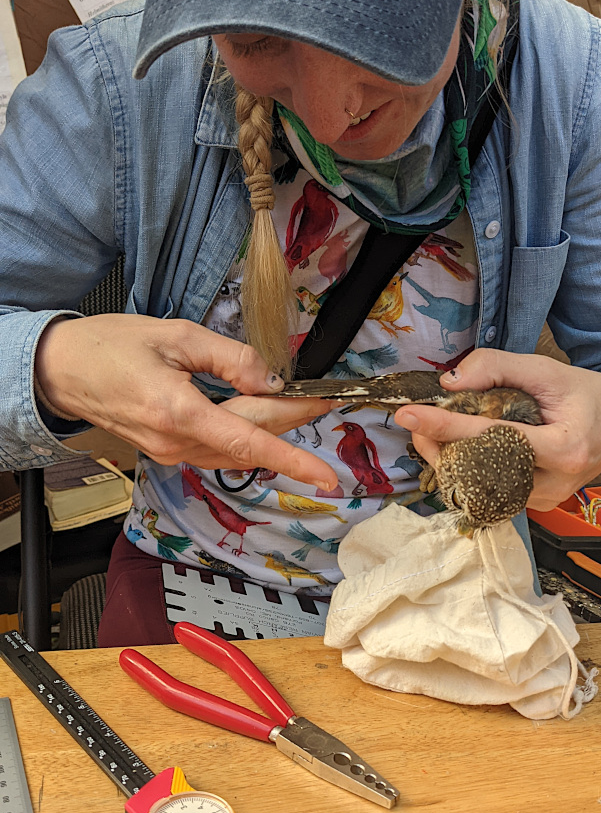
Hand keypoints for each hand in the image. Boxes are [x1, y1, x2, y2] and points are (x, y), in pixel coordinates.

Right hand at [34, 315, 337, 487]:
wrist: (62, 370)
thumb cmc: (112, 345)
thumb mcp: (177, 335)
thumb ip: (231, 357)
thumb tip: (272, 379)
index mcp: (178, 412)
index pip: (249, 442)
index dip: (293, 460)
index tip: (326, 477)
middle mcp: (176, 443)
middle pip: (251, 441)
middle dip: (292, 422)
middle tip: (325, 399)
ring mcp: (170, 453)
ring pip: (236, 447)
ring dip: (271, 428)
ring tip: (300, 401)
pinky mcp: (168, 452)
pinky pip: (217, 447)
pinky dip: (244, 431)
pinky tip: (259, 412)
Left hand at [394, 349, 600, 510]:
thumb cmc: (587, 396)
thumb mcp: (548, 369)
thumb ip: (498, 367)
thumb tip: (450, 382)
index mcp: (563, 448)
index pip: (493, 437)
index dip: (447, 426)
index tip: (410, 416)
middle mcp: (552, 483)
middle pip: (479, 468)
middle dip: (439, 444)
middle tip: (417, 421)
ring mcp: (542, 500)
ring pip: (479, 484)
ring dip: (450, 456)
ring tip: (437, 430)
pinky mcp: (534, 505)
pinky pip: (489, 489)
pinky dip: (468, 467)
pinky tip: (462, 447)